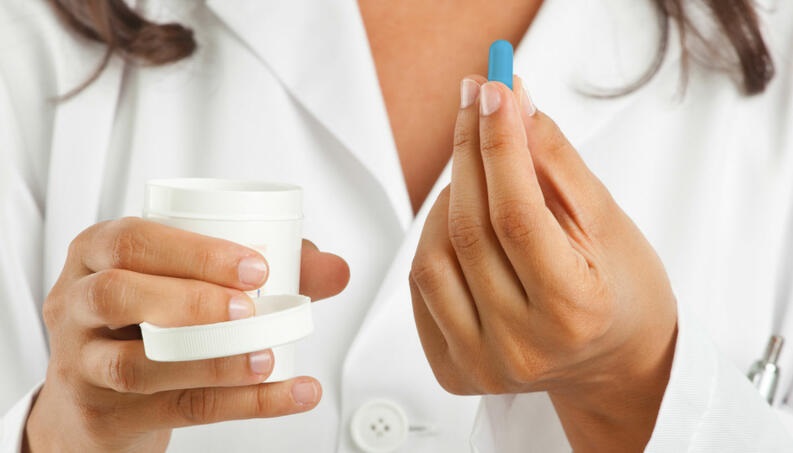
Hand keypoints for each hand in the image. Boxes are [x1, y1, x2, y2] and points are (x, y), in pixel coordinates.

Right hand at [24, 218, 348, 452]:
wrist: (95, 398)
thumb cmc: (148, 319)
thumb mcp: (187, 281)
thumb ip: (260, 270)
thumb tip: (334, 269)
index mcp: (96, 255)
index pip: (132, 240)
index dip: (195, 252)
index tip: (256, 267)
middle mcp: (77, 304)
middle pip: (119, 295)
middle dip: (191, 299)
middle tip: (251, 308)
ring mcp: (81, 364)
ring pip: (135, 365)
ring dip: (211, 361)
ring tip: (266, 358)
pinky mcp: (102, 416)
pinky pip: (172, 410)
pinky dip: (239, 404)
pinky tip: (286, 394)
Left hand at [409, 76, 676, 451]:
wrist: (614, 360)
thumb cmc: (621, 290)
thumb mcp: (607, 221)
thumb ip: (556, 163)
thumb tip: (514, 104)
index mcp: (573, 311)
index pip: (517, 214)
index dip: (500, 145)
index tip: (495, 91)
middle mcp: (522, 348)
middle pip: (468, 231)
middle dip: (469, 153)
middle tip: (477, 103)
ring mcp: (482, 364)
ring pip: (432, 258)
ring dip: (448, 200)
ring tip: (478, 179)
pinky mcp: (452, 369)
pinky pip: (420, 287)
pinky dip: (435, 242)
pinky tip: (463, 226)